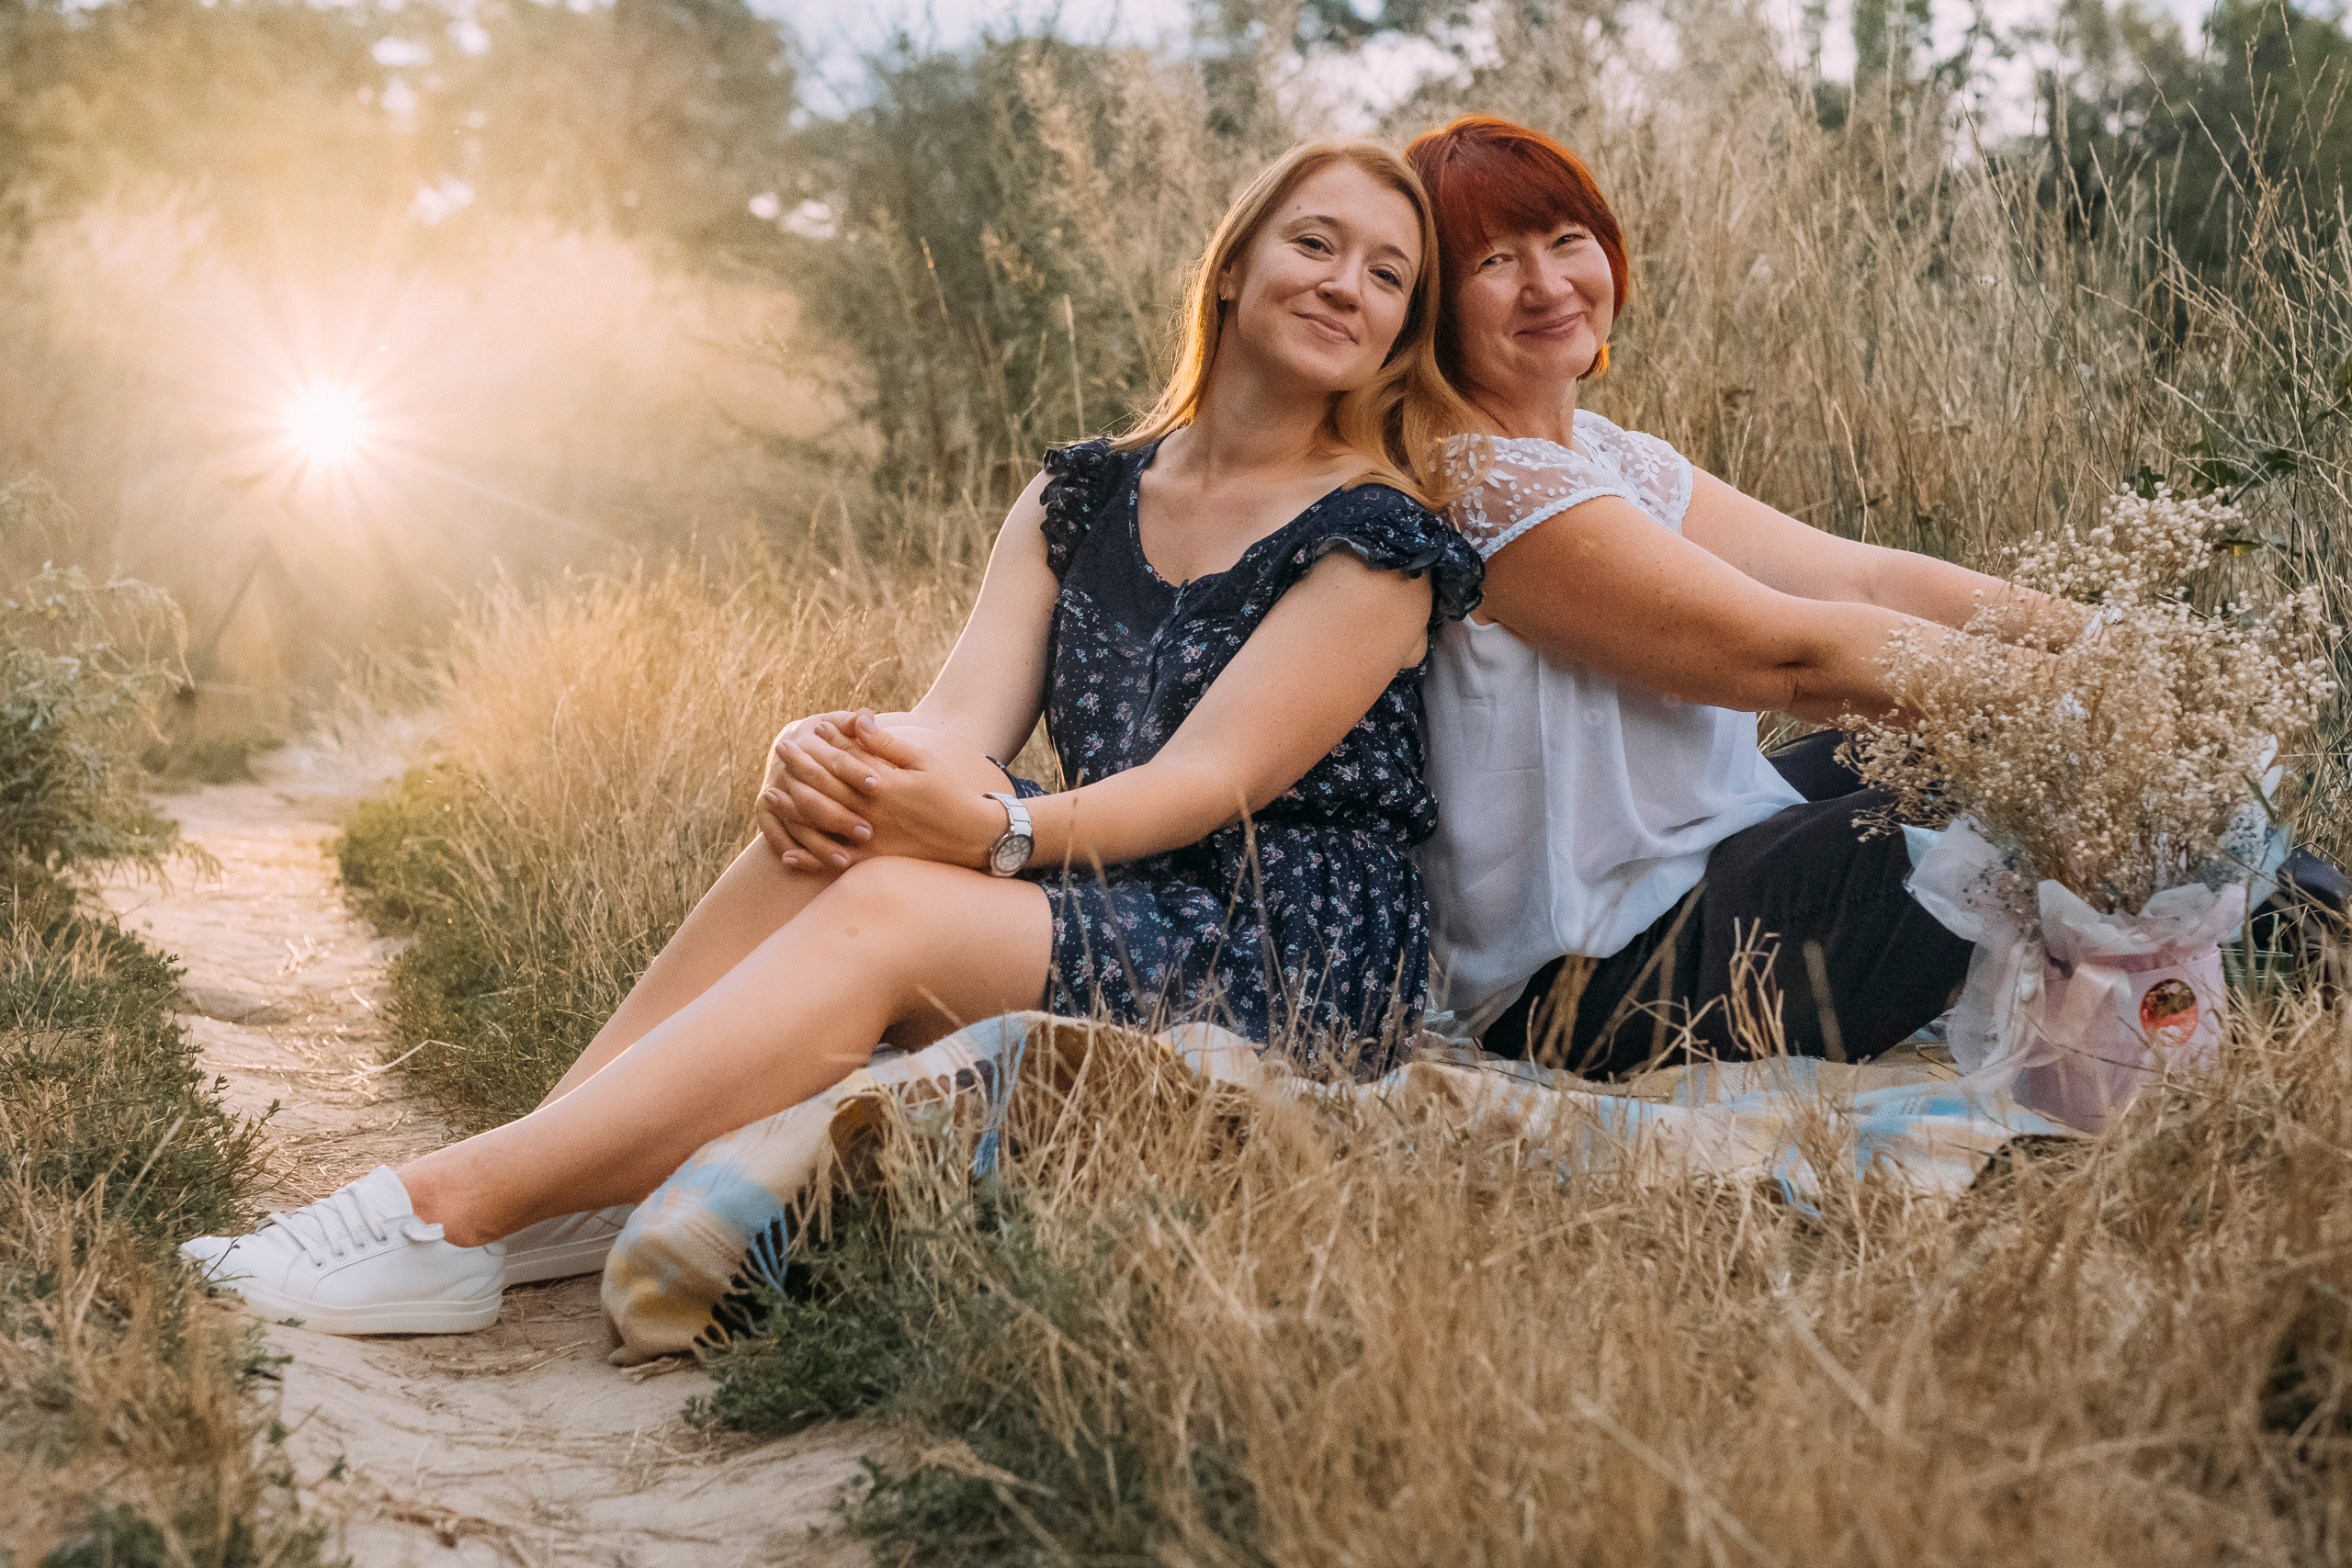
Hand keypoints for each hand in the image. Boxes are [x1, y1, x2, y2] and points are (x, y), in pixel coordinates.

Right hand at [757, 710, 871, 869]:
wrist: (791, 746)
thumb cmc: (828, 737)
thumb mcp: (838, 724)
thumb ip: (853, 723)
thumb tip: (867, 715)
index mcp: (806, 744)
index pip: (833, 759)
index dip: (855, 771)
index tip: (878, 786)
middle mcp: (785, 769)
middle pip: (812, 795)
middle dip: (839, 816)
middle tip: (867, 832)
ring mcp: (773, 791)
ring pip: (796, 821)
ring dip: (819, 843)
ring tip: (846, 861)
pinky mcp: (765, 812)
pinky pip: (776, 836)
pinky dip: (794, 853)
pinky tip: (814, 867)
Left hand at [778, 712, 1006, 869]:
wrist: (972, 837)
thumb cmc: (949, 793)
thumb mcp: (922, 761)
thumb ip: (886, 744)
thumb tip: (859, 719)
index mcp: (885, 785)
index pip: (844, 760)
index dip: (822, 744)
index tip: (805, 731)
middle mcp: (873, 813)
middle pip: (826, 788)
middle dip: (800, 767)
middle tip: (780, 750)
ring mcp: (870, 840)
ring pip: (821, 824)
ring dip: (793, 808)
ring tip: (770, 794)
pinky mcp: (872, 862)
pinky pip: (834, 862)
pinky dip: (810, 859)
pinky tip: (787, 854)